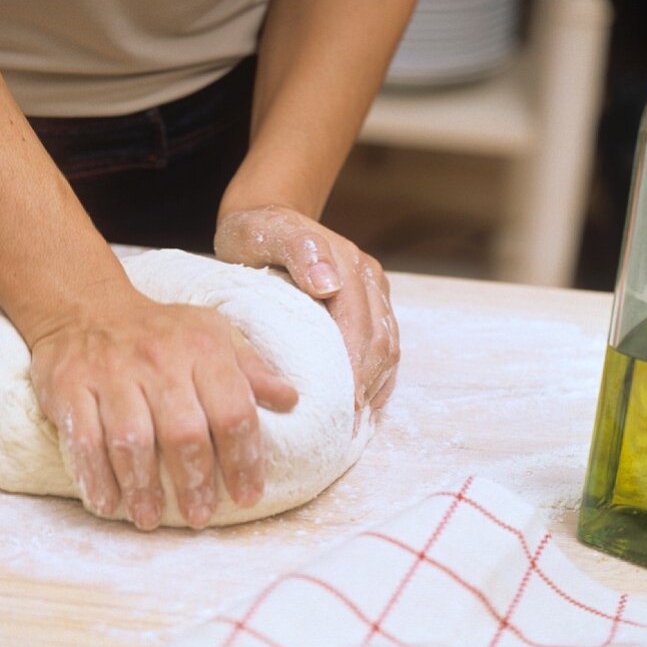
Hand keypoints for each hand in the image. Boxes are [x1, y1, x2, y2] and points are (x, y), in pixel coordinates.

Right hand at [29, 280, 296, 529]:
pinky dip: (95, 477)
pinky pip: (83, 440)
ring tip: (150, 517)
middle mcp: (158, 359)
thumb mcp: (213, 335)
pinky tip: (107, 503)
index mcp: (202, 348)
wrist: (86, 307)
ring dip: (143, 487)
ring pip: (132, 440)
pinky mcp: (70, 385)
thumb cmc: (161, 331)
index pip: (234, 410)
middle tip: (199, 516)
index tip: (248, 495)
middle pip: (184, 432)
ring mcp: (111, 373)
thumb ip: (251, 370)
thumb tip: (291, 400)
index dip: (244, 460)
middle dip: (195, 481)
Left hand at [215, 206, 398, 414]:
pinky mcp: (373, 302)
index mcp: (344, 262)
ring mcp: (373, 289)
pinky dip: (379, 377)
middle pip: (379, 341)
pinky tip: (364, 403)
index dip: (353, 369)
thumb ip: (298, 249)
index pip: (357, 326)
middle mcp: (366, 275)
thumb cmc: (257, 232)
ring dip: (375, 386)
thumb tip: (329, 284)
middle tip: (345, 428)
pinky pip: (387, 344)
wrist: (267, 217)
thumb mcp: (264, 233)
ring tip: (354, 424)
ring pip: (389, 346)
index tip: (341, 407)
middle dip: (365, 387)